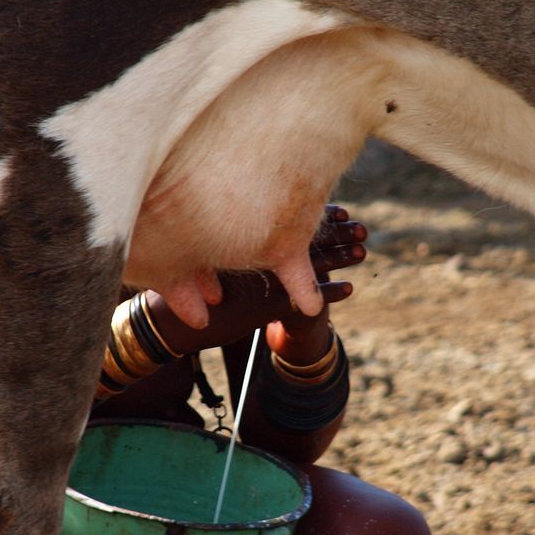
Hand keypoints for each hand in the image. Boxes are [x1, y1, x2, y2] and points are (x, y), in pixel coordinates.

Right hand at [145, 205, 366, 356]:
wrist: (171, 324)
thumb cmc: (180, 290)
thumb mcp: (195, 259)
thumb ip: (219, 249)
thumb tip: (234, 230)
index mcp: (243, 243)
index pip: (287, 223)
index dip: (314, 216)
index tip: (340, 211)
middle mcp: (255, 258)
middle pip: (302, 239)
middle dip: (333, 232)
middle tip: (360, 226)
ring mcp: (262, 284)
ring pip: (309, 267)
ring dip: (339, 257)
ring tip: (363, 249)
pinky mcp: (263, 310)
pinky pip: (304, 299)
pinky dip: (328, 293)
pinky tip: (349, 288)